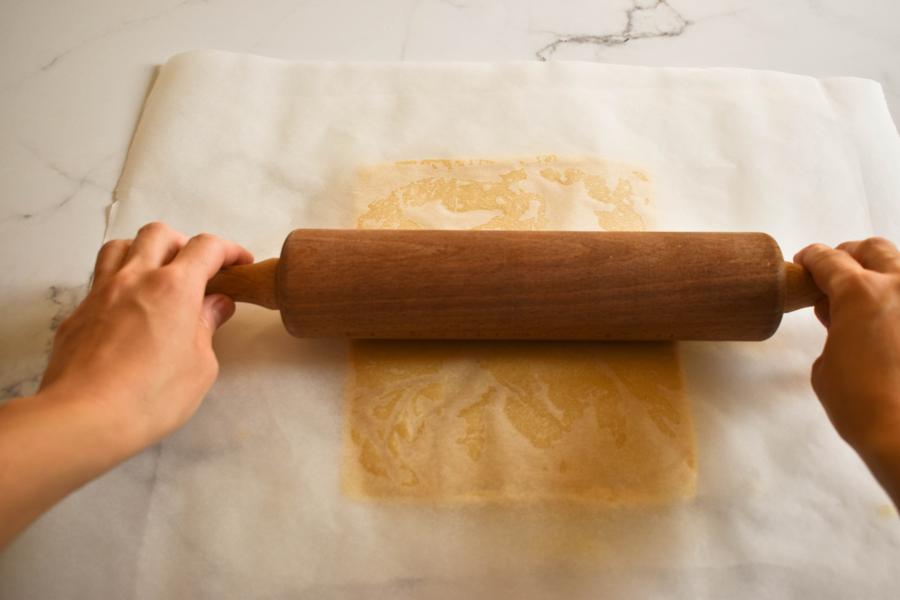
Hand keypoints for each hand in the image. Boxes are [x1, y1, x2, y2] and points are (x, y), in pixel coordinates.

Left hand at [40, 222, 252, 451]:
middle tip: (197, 270)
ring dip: (144, 251)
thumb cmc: (150, 396)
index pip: (206, 248)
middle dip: (184, 244)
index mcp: (174, 288)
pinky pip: (99, 279)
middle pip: (159, 234)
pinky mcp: (77, 313)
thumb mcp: (200, 366)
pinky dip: (119, 281)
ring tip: (156, 277)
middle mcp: (135, 279)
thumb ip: (207, 327)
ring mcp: (101, 292)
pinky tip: (127, 310)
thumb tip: (214, 305)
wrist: (83, 417)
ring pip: (121, 246)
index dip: (229, 250)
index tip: (240, 263)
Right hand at [795, 237, 899, 504]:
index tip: (804, 263)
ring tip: (865, 302)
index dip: (811, 258)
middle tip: (835, 275)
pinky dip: (895, 306)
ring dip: (880, 277)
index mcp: (860, 292)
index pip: (829, 259)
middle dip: (850, 256)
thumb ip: (832, 328)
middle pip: (873, 250)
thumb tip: (839, 316)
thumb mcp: (826, 363)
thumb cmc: (857, 403)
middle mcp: (898, 286)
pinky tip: (886, 327)